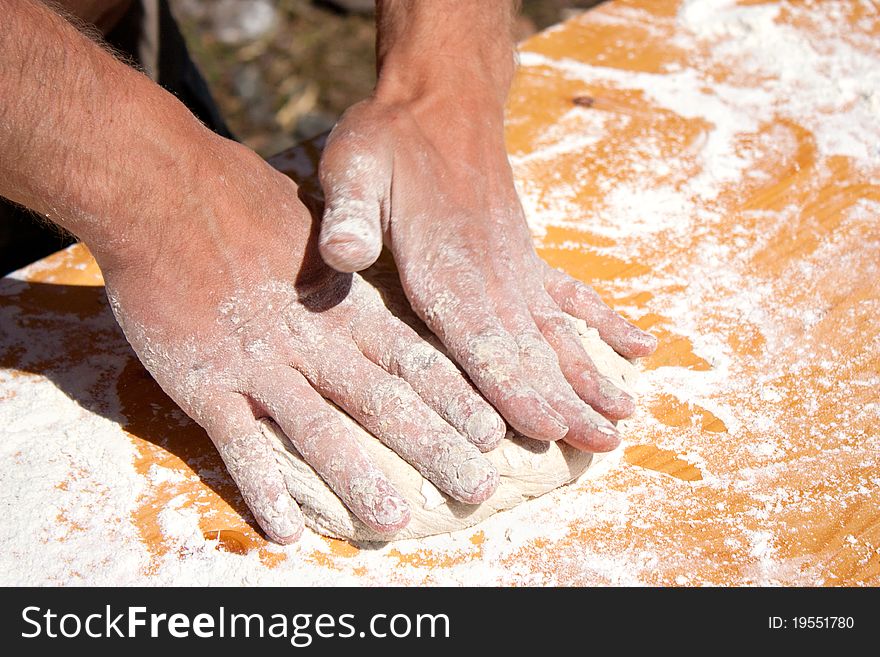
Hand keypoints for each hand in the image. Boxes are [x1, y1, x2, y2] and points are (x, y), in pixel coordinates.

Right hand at [99, 138, 502, 542]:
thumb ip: (349, 268)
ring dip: (357, 478)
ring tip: (394, 521)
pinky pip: (238, 444)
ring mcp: (258, 364)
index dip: (455, 400)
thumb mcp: (315, 230)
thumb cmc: (241, 202)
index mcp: (343, 306)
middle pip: (382, 402)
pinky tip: (285, 531)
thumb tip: (377, 275)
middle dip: (434, 448)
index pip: (413, 360)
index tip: (495, 434)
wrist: (163, 193)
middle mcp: (312, 341)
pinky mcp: (204, 382)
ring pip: (318, 430)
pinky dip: (261, 487)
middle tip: (477, 489)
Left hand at [317, 93, 656, 452]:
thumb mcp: (353, 166)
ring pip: (559, 331)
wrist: (441, 98)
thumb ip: (350, 214)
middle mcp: (492, 273)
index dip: (514, 385)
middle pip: (532, 349)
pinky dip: (606, 323)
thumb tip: (344, 255)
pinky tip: (640, 347)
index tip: (548, 427)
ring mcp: (517, 266)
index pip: (483, 337)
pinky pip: (573, 294)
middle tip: (604, 447)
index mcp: (446, 264)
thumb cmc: (389, 139)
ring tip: (625, 417)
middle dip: (566, 401)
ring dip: (591, 375)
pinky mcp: (526, 256)